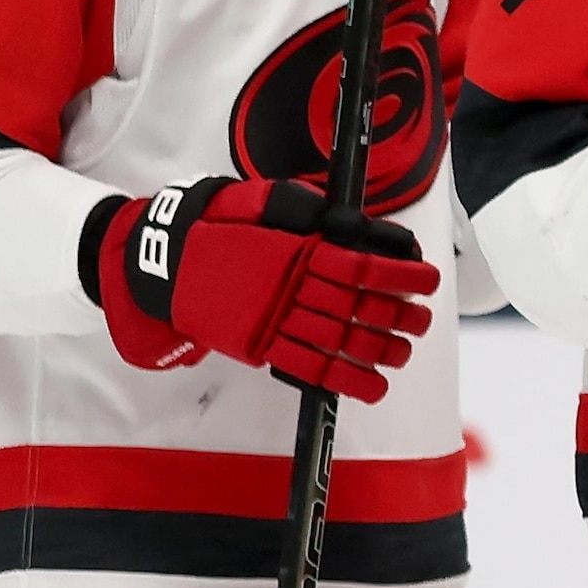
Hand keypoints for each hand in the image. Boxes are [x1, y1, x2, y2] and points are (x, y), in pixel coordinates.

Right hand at [94, 178, 437, 401]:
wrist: (161, 261)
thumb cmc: (214, 227)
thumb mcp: (255, 202)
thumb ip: (301, 209)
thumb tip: (344, 220)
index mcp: (293, 250)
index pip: (359, 265)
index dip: (398, 274)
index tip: (426, 279)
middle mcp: (288, 287)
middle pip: (356, 305)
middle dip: (398, 314)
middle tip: (422, 319)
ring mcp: (274, 319)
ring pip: (339, 339)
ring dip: (379, 348)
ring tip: (404, 351)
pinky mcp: (259, 346)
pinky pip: (308, 367)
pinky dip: (344, 379)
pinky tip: (373, 385)